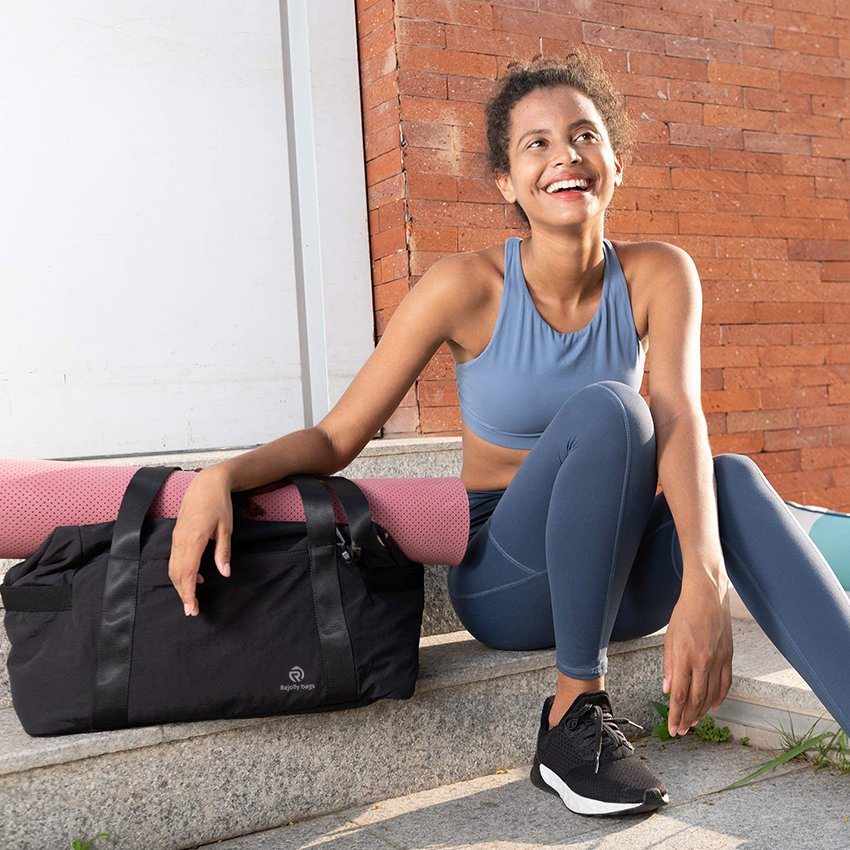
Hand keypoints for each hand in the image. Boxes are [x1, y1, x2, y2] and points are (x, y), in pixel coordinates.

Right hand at [168, 466, 234, 616]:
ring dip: (181, 585)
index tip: (192, 608)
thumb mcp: (226, 528)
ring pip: (173, 567)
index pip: (187, 572)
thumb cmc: (219, 504)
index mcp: (194, 539)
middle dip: (183, 594)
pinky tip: (196, 577)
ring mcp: (176, 537)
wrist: (207, 483)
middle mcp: (181, 540)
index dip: (188, 592)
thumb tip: (224, 573)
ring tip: (192, 598)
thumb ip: (223, 551)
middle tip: (192, 611)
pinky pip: (175, 558)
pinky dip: (181, 572)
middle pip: (177, 574)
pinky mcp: (177, 534)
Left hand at [663, 569, 733, 736]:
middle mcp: (703, 662)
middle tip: (682, 731)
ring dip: (702, 712)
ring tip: (694, 723)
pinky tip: (713, 706)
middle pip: (695, 699)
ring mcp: (718, 660)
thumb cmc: (684, 614)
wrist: (707, 595)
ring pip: (711, 695)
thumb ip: (668, 665)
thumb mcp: (669, 637)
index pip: (679, 694)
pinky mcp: (729, 656)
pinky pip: (725, 683)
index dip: (676, 714)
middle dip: (687, 718)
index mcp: (685, 657)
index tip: (673, 728)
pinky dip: (719, 697)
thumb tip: (666, 689)